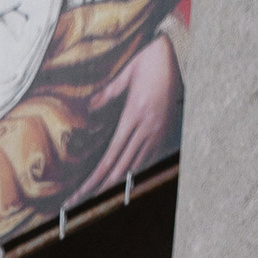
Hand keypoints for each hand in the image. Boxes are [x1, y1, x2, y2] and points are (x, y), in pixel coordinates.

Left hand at [69, 29, 180, 208]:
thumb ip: (107, 93)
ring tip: (100, 198)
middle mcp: (146, 129)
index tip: (77, 195)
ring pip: (136, 168)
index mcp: (133, 116)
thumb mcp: (126, 74)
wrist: (179, 53)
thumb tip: (89, 107)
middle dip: (99, 189)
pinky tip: (125, 181)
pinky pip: (150, 159)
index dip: (92, 181)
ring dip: (118, 185)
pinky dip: (136, 173)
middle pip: (120, 170)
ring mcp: (158, 132)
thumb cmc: (151, 60)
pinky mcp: (166, 131)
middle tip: (80, 205)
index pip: (109, 159)